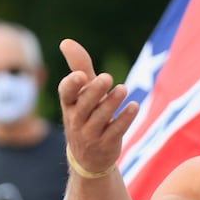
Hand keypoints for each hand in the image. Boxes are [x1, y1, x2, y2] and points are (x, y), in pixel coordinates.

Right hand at [58, 39, 138, 174]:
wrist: (88, 158)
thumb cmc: (86, 116)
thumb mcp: (82, 93)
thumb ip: (79, 67)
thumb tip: (66, 41)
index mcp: (70, 104)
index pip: (66, 93)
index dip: (72, 85)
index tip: (81, 76)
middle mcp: (77, 120)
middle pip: (85, 105)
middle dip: (95, 91)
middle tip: (107, 77)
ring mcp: (91, 134)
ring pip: (100, 118)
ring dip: (112, 103)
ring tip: (123, 89)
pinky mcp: (106, 144)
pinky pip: (115, 131)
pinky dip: (125, 119)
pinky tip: (134, 106)